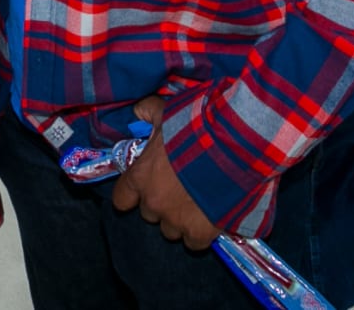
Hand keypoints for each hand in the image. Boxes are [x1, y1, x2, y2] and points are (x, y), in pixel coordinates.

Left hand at [110, 95, 219, 250]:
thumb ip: (149, 112)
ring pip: (171, 231)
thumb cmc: (194, 127)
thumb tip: (139, 110)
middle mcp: (153, 203)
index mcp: (140, 177)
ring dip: (180, 219)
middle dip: (162, 203)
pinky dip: (201, 233)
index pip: (121, 199)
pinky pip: (194, 242)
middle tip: (180, 189)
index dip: (132, 195)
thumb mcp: (167, 113)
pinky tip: (211, 219)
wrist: (232, 147)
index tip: (144, 188)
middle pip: (150, 214)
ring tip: (198, 204)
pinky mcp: (200, 233)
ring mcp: (176, 221)